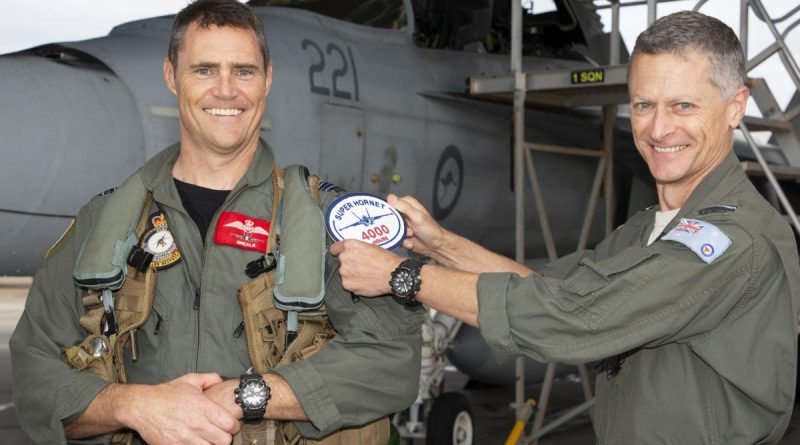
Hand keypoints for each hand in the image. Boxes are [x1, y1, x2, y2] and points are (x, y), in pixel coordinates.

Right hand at [124, 373, 238, 444]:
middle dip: (225, 437)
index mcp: (202, 407)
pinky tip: (196, 442)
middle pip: (223, 440)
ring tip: (208, 438)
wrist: (142, 406)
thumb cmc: (166, 394)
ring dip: (211, 444)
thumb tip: (221, 381)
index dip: (234, 426)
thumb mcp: (189, 380)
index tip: (231, 425)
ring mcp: (185, 438)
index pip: (230, 424)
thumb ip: (210, 378)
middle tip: (220, 433)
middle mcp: (196, 424)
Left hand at [330, 239, 402, 296]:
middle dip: (349, 263)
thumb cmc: (387, 260)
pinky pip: (348, 284)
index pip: (335, 248)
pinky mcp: (347, 285)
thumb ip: (358, 249)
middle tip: (361, 266)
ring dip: (351, 274)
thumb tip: (354, 252)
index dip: (338, 251)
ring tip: (365, 275)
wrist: (393, 275)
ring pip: (344, 273)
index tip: (339, 253)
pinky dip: (354, 284)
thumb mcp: (372, 246)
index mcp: (350, 246)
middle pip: (341, 261)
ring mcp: (344, 273)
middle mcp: (344, 258)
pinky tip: (364, 282)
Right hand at [388, 194, 445, 256]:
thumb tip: (390, 197)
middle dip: (395, 227)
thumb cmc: (431, 229)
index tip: (390, 220)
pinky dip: (402, 242)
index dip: (387, 212)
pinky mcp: (400, 234)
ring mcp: (401, 224)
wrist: (436, 245)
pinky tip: (410, 242)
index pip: (389, 204)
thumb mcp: (417, 217)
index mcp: (406, 203)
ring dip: (399, 236)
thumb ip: (404, 207)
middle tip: (407, 230)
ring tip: (411, 235)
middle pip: (387, 218)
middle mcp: (403, 212)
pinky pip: (394, 239)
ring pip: (390, 230)